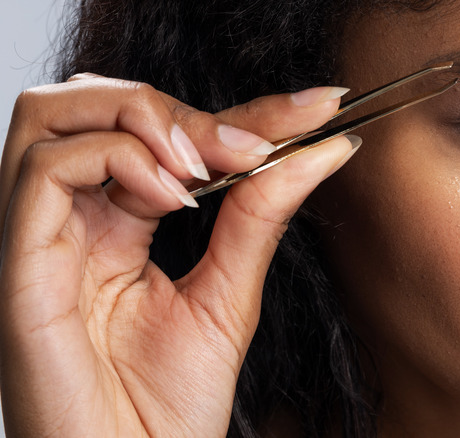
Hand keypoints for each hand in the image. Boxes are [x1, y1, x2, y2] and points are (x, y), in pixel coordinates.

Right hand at [0, 75, 356, 436]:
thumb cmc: (167, 409)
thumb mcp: (229, 295)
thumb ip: (263, 215)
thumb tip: (325, 149)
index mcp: (120, 225)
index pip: (175, 136)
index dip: (246, 110)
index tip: (318, 105)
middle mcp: (77, 220)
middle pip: (102, 102)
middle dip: (184, 109)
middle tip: (249, 147)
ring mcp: (45, 236)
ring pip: (57, 113)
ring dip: (143, 119)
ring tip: (201, 169)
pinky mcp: (22, 263)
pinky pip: (45, 169)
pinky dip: (117, 160)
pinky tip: (171, 199)